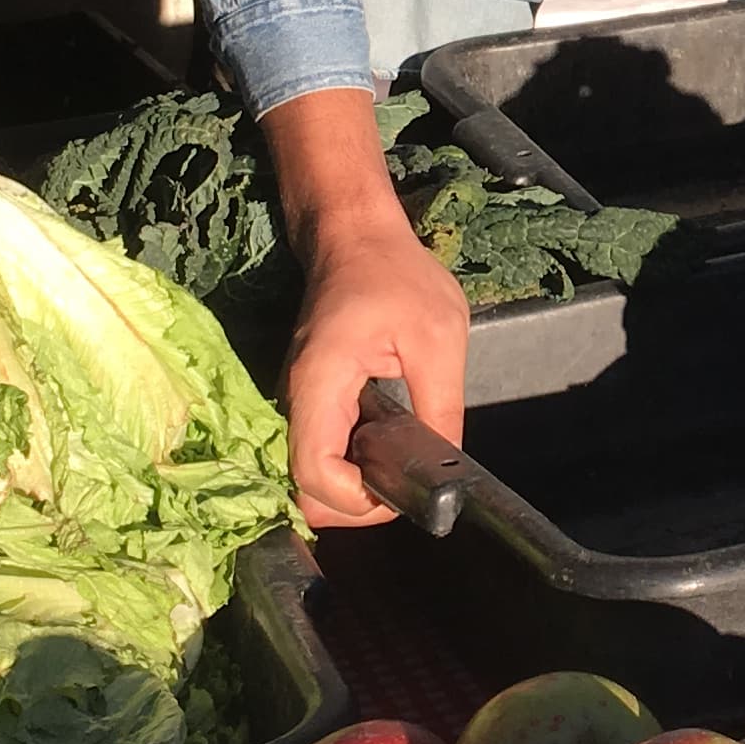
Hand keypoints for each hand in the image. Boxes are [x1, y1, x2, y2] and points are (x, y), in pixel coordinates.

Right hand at [264, 87, 470, 527]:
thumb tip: (448, 467)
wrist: (353, 237)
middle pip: (305, 489)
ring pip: (308, 478)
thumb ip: (442, 406)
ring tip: (402, 470)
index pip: (313, 473)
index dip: (356, 501)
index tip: (401, 491)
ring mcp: (298, 405)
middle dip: (355, 507)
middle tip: (408, 488)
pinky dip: (348, 471)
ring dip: (352, 491)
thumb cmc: (396, 275)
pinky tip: (386, 452)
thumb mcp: (439, 335)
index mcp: (321, 383)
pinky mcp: (308, 404)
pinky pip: (318, 457)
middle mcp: (296, 402)